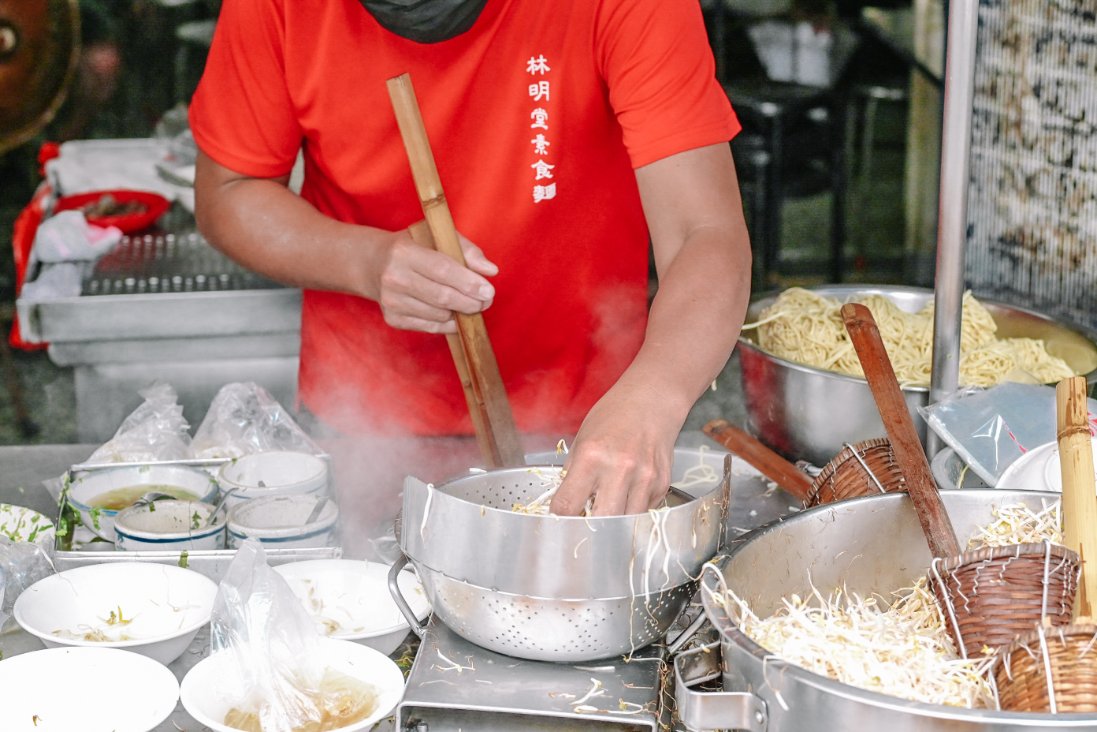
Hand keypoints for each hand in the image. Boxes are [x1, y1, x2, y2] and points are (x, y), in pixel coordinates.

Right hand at [372, 228, 497, 333]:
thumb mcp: (437, 237)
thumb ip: (467, 250)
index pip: (442, 270)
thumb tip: (491, 271)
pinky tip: (455, 314)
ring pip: (439, 315)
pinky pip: (431, 327)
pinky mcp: (393, 319)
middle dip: (471, 303)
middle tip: (487, 301)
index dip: (469, 283)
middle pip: (442, 297)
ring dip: (461, 313)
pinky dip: (449, 323)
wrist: (374, 264)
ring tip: (470, 304)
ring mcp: (391, 301)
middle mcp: (394, 277)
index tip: (489, 291)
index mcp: (404, 252)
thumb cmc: (415, 247)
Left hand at [549, 385, 680, 515]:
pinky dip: (631, 511)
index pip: (567, 505)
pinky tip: (627, 495)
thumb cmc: (614, 416)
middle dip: (589, 529)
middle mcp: (620, 470)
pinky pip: (643, 512)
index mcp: (591, 457)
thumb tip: (565, 505)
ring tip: (606, 511)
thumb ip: (573, 473)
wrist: (653, 401)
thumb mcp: (582, 439)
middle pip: (600, 523)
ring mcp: (645, 480)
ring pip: (625, 524)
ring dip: (613, 524)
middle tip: (583, 524)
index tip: (559, 520)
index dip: (559, 518)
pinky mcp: (662, 485)